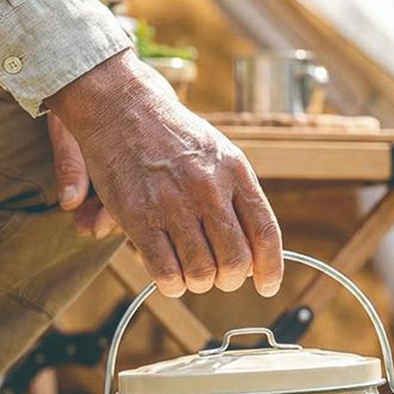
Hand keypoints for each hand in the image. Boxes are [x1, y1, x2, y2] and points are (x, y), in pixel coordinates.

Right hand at [46, 50, 283, 297]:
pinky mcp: (139, 218)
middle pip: (236, 261)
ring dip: (200, 283)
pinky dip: (172, 285)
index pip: (265, 232)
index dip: (271, 267)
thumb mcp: (219, 154)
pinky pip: (165, 272)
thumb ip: (238, 198)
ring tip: (193, 274)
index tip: (267, 286)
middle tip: (220, 277)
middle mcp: (208, 190)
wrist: (122, 107)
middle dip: (231, 279)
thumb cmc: (174, 135)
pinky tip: (171, 278)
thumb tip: (256, 252)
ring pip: (202, 272)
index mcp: (235, 172)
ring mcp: (173, 205)